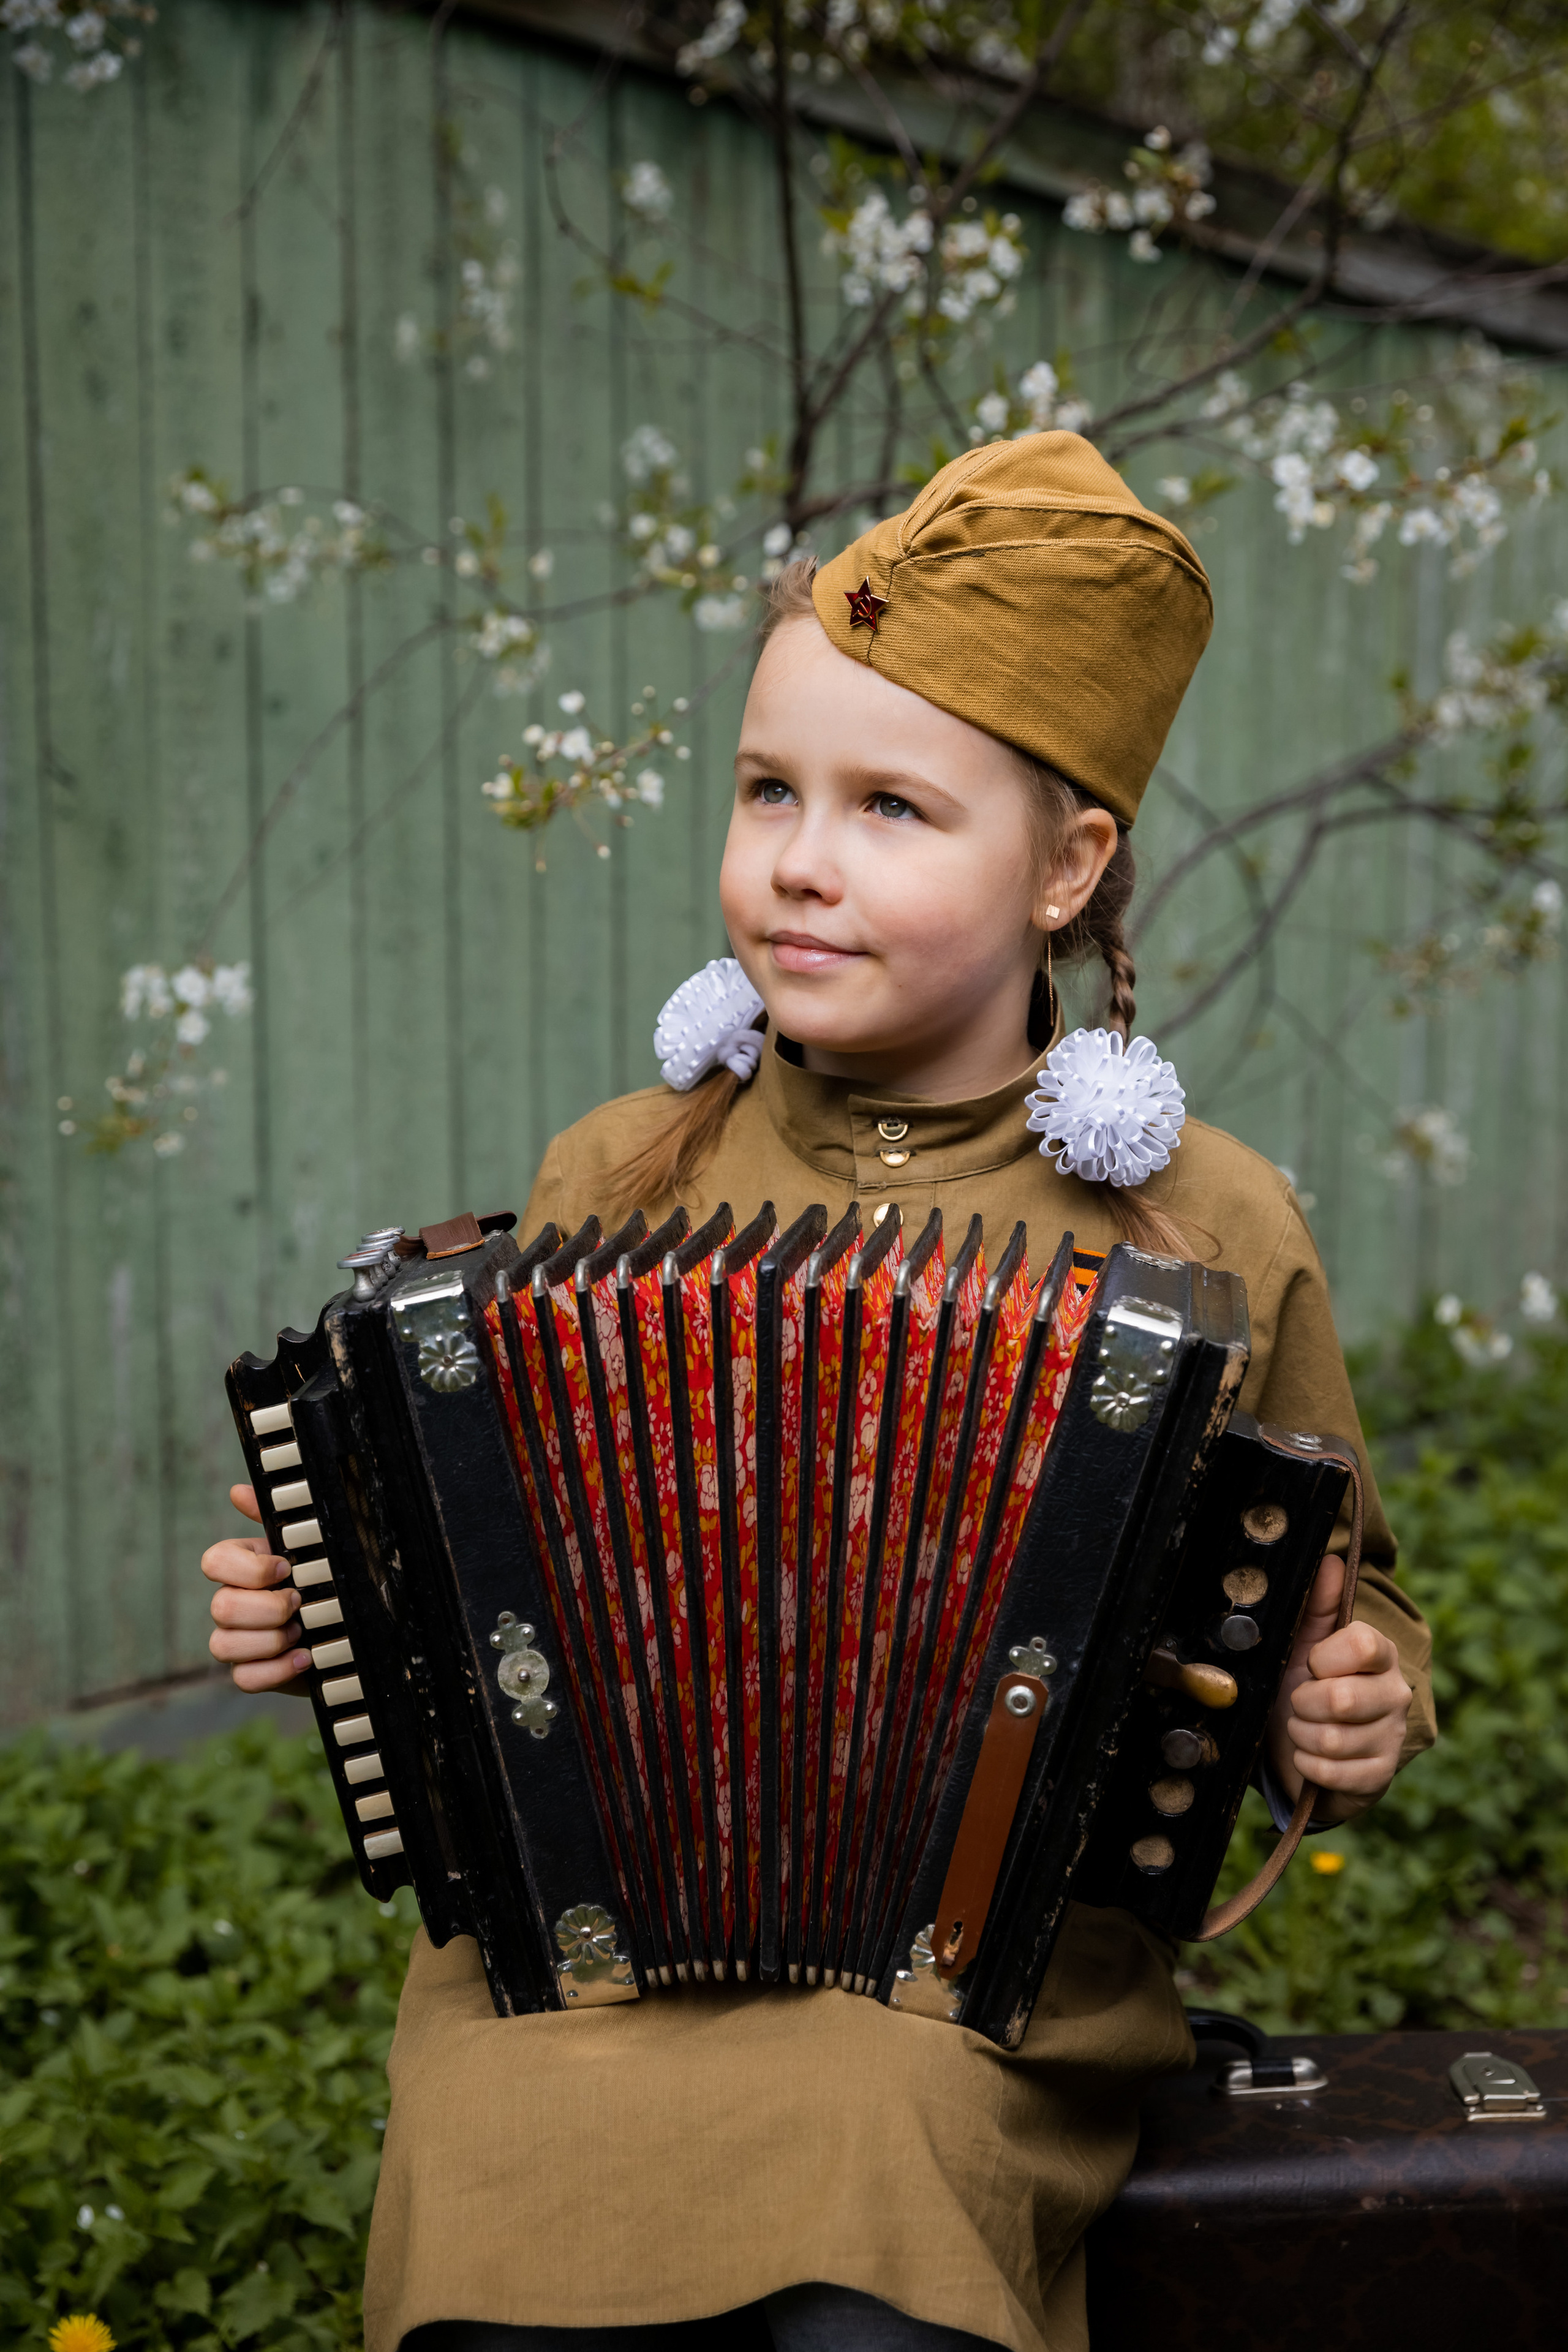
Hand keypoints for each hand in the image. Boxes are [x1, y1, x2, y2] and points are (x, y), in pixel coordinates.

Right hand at [202, 1485, 312, 1694]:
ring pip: (223, 1645)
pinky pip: (243, 1678)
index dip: (248, 1568)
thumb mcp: (307, 1548)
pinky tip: (304, 1658)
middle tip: (300, 1603)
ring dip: (271, 1640)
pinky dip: (277, 1670)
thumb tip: (237, 1491)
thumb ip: (274, 1518)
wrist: (345, 1630)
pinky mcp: (250, 1673)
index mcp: (242, 1569)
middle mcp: (231, 1604)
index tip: (286, 1567)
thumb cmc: (321, 1584)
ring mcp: (237, 1641)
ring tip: (302, 1632)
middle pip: (220, 1607)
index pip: (214, 1562)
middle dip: (267, 1608)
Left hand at [1265, 1554, 1412, 1827]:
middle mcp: (1396, 1693)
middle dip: (1303, 1703)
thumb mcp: (1302, 1644)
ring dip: (1301, 1735)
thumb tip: (1329, 1561)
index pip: (1363, 1644)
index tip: (1312, 1664)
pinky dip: (1308, 1765)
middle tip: (1300, 1701)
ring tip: (1303, 1727)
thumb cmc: (1303, 1686)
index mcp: (1381, 1654)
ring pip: (1332, 1739)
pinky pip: (1333, 1772)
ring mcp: (1392, 1737)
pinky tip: (1310, 1756)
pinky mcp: (1380, 1776)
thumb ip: (1316, 1604)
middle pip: (1341, 1698)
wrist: (1302, 1746)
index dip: (1324, 1657)